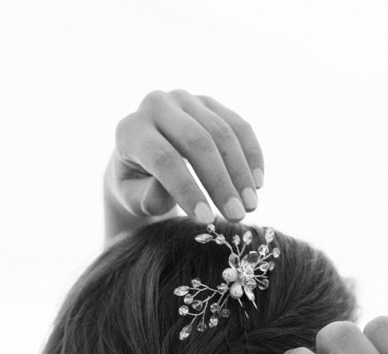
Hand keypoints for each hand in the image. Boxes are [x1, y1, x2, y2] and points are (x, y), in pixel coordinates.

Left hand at [107, 90, 262, 226]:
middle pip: (197, 142)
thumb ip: (147, 198)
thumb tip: (166, 193)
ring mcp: (184, 99)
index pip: (163, 158)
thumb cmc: (135, 186)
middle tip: (237, 215)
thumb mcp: (133, 199)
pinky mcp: (208, 102)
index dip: (187, 189)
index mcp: (130, 130)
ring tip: (250, 206)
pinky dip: (251, 155)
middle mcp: (155, 105)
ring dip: (240, 172)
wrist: (142, 160)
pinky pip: (238, 126)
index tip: (206, 219)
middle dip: (220, 182)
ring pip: (222, 132)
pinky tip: (258, 184)